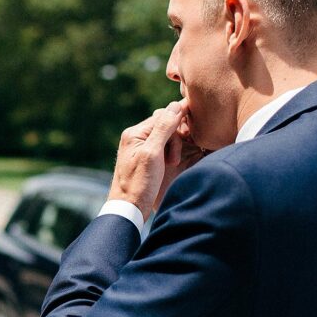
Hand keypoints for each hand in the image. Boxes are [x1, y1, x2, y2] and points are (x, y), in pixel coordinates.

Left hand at [109, 100, 199, 221]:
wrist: (128, 210)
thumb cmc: (139, 184)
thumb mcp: (152, 155)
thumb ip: (163, 128)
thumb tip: (175, 105)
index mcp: (134, 133)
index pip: (162, 117)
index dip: (176, 126)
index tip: (189, 137)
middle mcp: (135, 137)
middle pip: (163, 125)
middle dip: (174, 139)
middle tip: (173, 160)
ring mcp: (139, 148)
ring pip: (164, 137)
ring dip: (173, 148)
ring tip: (171, 164)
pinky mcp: (144, 159)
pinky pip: (161, 147)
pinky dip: (169, 154)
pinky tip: (170, 165)